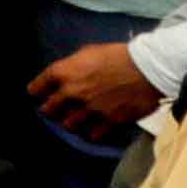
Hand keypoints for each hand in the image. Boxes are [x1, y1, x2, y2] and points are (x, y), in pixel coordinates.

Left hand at [28, 42, 166, 136]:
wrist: (149, 68)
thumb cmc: (119, 54)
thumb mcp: (89, 51)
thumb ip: (73, 65)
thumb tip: (68, 74)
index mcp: (63, 72)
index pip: (37, 87)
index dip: (37, 91)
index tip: (38, 94)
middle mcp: (71, 93)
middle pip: (48, 110)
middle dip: (50, 109)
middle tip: (55, 109)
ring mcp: (89, 109)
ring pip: (68, 125)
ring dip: (70, 122)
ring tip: (76, 120)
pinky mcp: (108, 122)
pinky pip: (92, 135)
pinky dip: (92, 133)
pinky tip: (95, 128)